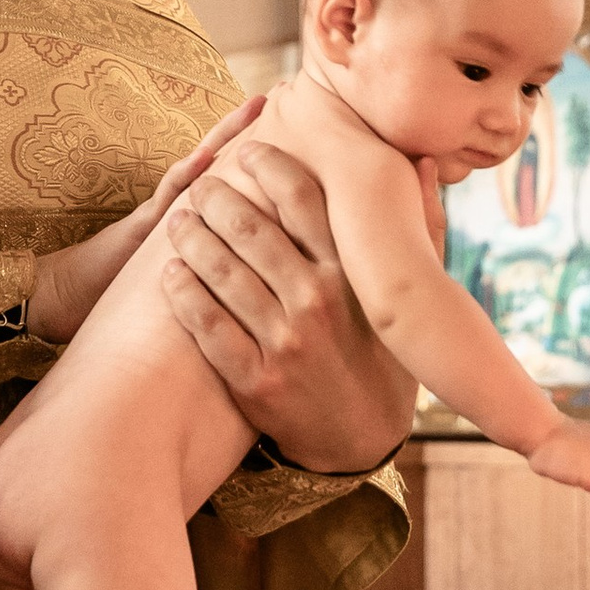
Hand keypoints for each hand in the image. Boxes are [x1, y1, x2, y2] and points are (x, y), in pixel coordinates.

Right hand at [28, 97, 262, 349]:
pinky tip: (208, 155)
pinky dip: (188, 175)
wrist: (68, 298)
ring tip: (254, 107)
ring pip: (202, 171)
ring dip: (226, 138)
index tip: (297, 130)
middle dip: (251, 131)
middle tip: (280, 92)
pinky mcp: (140, 229)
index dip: (264, 157)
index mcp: (198, 227)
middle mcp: (182, 214)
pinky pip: (168, 197)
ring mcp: (162, 216)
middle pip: (224, 166)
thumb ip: (213, 273)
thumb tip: (262, 288)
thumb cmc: (129, 303)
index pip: (236, 185)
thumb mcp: (185, 283)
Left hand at [156, 139, 417, 472]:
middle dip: (218, 200)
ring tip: (180, 221)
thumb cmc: (385, 356)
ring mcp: (284, 344)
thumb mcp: (411, 296)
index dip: (270, 166)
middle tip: (201, 187)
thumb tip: (416, 163)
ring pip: (223, 274)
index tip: (248, 150)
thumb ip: (417, 227)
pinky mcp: (254, 381)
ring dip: (193, 239)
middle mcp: (316, 304)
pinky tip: (171, 274)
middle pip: (252, 232)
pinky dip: (184, 295)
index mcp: (351, 276)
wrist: (363, 439)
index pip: (304, 201)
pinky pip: (208, 327)